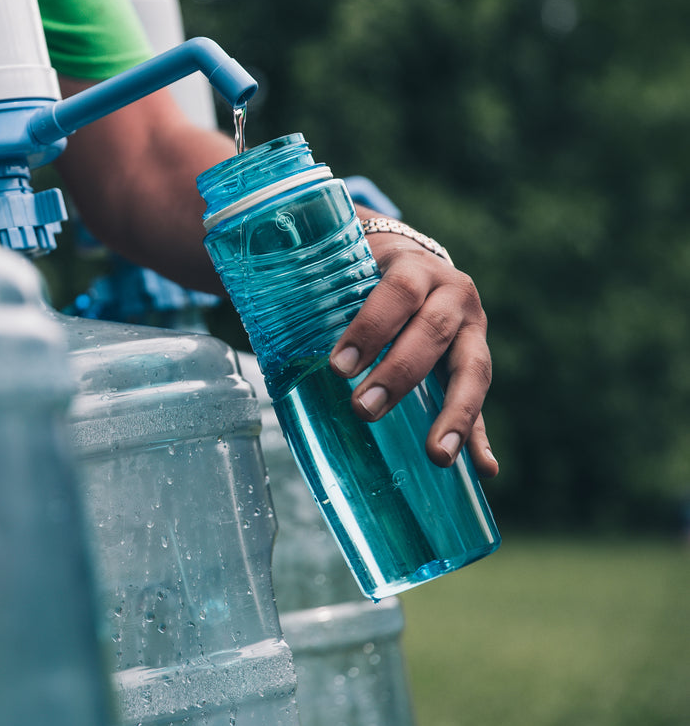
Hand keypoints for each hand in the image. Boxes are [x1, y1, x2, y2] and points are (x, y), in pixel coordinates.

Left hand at [328, 229, 499, 477]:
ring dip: (455, 414)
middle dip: (399, 374)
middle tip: (364, 409)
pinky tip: (485, 468)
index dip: (370, 328)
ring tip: (437, 455)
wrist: (407, 257)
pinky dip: (481, 435)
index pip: (397, 292)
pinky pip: (482, 401)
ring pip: (472, 369)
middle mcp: (452, 293)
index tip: (339, 366)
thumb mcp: (342, 266)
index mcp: (414, 265)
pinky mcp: (476, 360)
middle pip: (432, 332)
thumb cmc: (360, 269)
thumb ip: (308, 287)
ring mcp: (472, 328)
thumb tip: (241, 295)